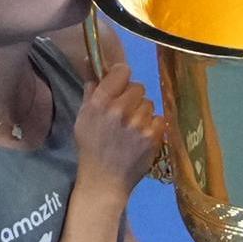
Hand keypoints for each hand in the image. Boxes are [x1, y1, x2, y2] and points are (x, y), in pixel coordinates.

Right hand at [74, 64, 164, 192]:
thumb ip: (91, 89)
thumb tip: (91, 61)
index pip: (122, 71)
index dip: (122, 77)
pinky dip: (153, 126)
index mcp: (99, 103)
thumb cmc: (91, 147)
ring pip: (149, 103)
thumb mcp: (83, 117)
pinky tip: (142, 136)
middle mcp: (119, 110)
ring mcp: (138, 124)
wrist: (105, 180)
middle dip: (132, 98)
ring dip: (142, 112)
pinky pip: (159, 118)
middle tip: (125, 113)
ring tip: (132, 128)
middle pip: (138, 87)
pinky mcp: (152, 136)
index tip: (121, 86)